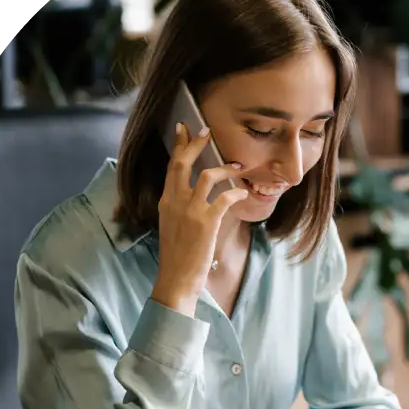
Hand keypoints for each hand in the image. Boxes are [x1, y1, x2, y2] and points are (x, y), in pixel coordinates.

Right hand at [151, 122, 247, 316]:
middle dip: (196, 143)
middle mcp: (174, 202)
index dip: (179, 145)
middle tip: (208, 131)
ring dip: (224, 168)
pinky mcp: (206, 223)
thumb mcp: (171, 226)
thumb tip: (192, 195)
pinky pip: (224, 198)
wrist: (176, 279)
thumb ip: (178, 208)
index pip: (171, 166)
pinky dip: (236, 193)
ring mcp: (190, 211)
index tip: (184, 129)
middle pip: (184, 163)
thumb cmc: (177, 256)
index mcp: (165, 202)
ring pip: (206, 176)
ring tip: (238, 166)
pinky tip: (243, 194)